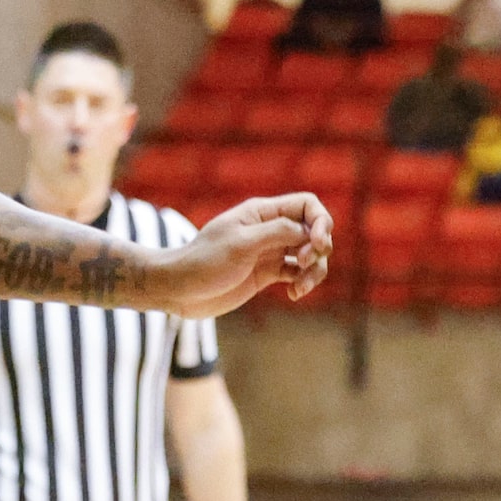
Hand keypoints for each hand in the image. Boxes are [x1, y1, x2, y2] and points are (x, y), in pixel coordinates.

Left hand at [163, 194, 334, 317]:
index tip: (316, 244)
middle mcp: (269, 229)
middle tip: (303, 263)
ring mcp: (269, 252)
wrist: (179, 289)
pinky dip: (302, 282)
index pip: (307, 205)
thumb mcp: (241, 244)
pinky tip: (293, 294)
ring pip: (310, 255)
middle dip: (319, 248)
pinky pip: (297, 273)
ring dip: (315, 270)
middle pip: (314, 230)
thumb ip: (277, 232)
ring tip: (300, 287)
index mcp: (262, 213)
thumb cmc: (204, 262)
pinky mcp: (266, 274)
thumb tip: (309, 231)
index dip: (321, 222)